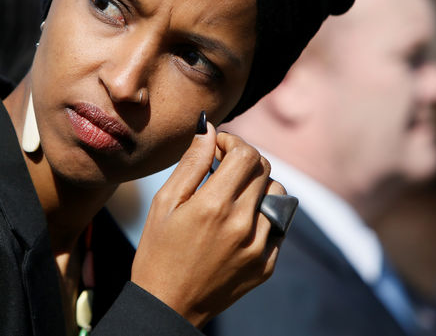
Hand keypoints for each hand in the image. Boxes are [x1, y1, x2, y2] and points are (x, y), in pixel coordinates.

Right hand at [130, 122, 284, 327]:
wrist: (168, 305)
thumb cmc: (158, 252)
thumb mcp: (164, 203)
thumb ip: (191, 163)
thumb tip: (209, 130)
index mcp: (214, 206)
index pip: (245, 154)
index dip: (232, 142)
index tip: (216, 146)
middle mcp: (243, 224)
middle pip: (263, 169)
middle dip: (243, 159)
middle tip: (220, 166)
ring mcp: (259, 247)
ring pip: (278, 194)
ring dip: (258, 185)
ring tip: (232, 195)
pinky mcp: (267, 264)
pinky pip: (277, 225)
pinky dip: (262, 214)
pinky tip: (237, 223)